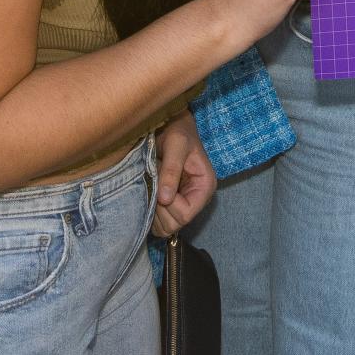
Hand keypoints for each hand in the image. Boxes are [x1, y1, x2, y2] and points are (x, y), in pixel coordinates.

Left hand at [152, 117, 214, 235]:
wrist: (171, 126)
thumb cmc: (177, 132)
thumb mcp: (175, 145)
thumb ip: (171, 170)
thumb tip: (164, 199)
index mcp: (204, 187)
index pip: (186, 213)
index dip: (168, 205)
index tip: (158, 184)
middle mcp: (197, 199)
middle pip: (175, 224)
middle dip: (159, 208)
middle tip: (153, 184)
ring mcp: (184, 204)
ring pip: (165, 227)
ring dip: (153, 211)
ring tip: (152, 187)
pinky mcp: (172, 205)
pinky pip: (158, 223)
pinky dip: (149, 213)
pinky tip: (149, 193)